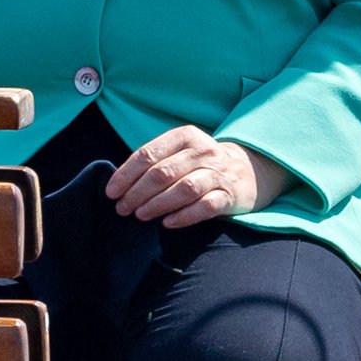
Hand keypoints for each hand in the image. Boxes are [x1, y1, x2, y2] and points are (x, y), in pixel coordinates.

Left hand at [103, 126, 293, 228]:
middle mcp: (203, 151)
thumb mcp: (180, 152)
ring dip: (158, 204)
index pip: (148, 154)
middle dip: (137, 192)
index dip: (126, 175)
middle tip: (122, 208)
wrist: (249, 170)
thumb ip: (155, 162)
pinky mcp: (231, 195)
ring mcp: (219, 173)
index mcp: (185, 136)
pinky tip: (167, 224)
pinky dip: (184, 216)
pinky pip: (206, 206)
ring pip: (184, 188)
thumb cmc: (201, 164)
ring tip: (140, 215)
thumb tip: (119, 184)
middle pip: (163, 172)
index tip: (111, 192)